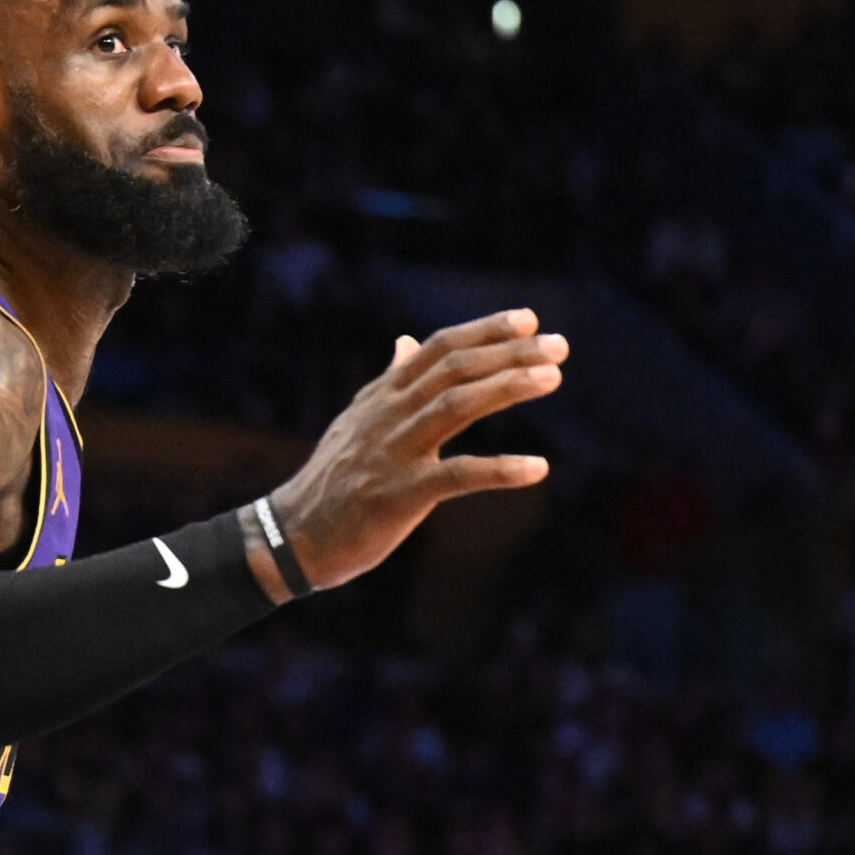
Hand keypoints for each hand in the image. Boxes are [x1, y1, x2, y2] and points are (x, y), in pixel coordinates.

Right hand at [270, 308, 564, 595]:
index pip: (437, 349)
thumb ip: (388, 382)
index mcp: (381, 397)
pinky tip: (538, 468)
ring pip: (454, 407)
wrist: (295, 535)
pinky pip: (456, 476)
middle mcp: (387, 415)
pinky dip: (499, 470)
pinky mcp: (399, 494)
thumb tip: (405, 343)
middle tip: (559, 345)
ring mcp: (392, 452)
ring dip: (507, 389)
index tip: (529, 319)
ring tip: (552, 378)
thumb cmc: (332, 481)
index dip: (483, 331)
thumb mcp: (356, 421)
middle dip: (508, 352)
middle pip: (453, 370)